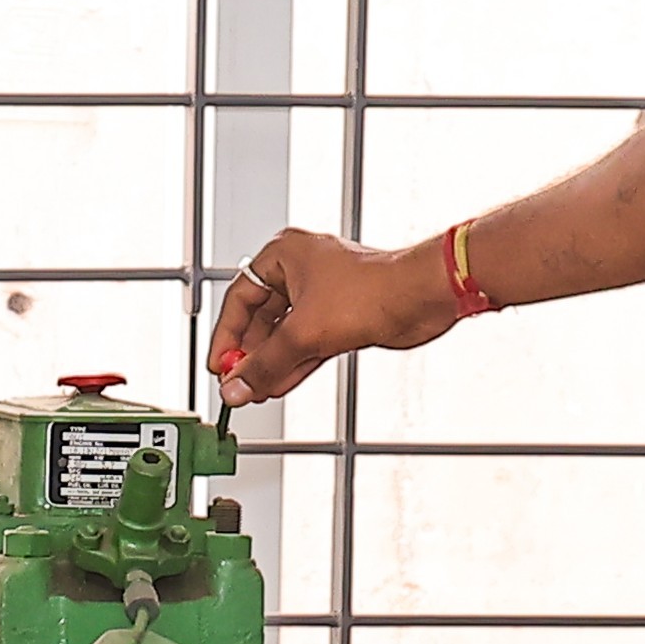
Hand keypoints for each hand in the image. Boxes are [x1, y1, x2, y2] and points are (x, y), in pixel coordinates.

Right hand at [204, 229, 463, 409]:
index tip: (220, 363)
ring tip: (257, 389)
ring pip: (286, 333)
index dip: (226, 335)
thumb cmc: (376, 288)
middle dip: (251, 354)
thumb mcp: (305, 332)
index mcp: (284, 254)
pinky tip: (280, 383)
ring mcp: (323, 293)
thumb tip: (237, 385)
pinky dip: (294, 362)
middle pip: (261, 318)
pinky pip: (307, 341)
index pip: (239, 298)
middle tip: (239, 381)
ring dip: (272, 362)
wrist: (424, 296)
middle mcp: (301, 269)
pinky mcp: (342, 315)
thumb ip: (265, 364)